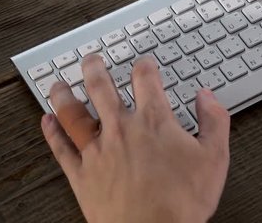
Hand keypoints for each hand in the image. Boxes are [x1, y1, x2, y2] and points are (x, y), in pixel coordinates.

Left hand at [41, 55, 229, 222]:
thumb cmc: (182, 201)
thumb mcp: (215, 157)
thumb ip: (214, 121)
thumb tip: (207, 97)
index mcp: (154, 121)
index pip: (145, 79)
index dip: (144, 65)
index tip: (144, 63)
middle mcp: (122, 129)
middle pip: (101, 87)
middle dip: (95, 68)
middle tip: (92, 59)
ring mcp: (97, 151)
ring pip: (73, 113)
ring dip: (64, 94)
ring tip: (58, 83)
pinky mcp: (81, 174)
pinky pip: (60, 147)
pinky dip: (51, 132)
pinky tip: (46, 121)